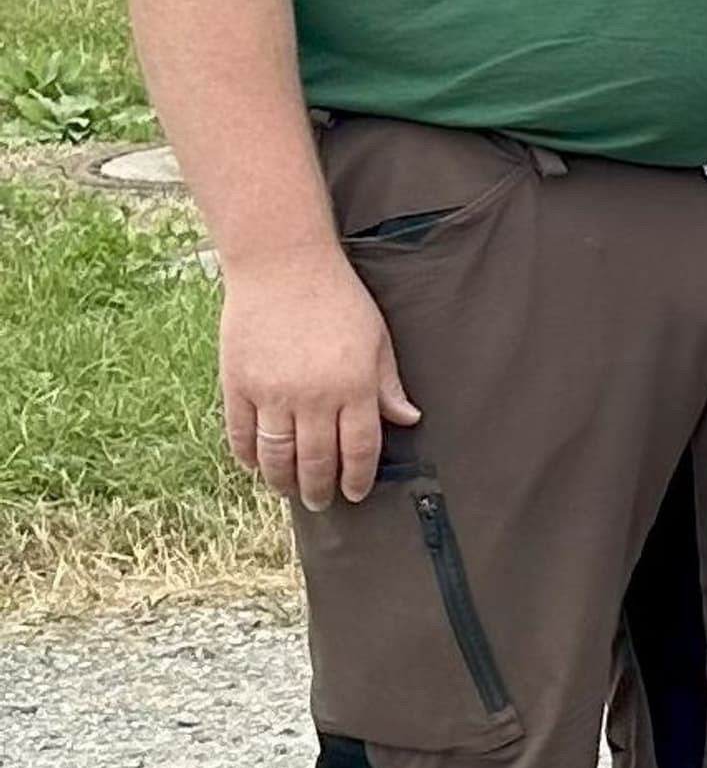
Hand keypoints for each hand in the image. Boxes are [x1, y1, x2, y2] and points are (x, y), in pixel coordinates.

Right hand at [221, 250, 418, 508]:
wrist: (283, 266)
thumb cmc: (339, 299)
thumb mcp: (377, 339)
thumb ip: (388, 384)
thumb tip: (408, 420)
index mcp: (354, 386)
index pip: (360, 449)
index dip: (358, 477)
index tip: (355, 492)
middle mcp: (313, 396)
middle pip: (316, 461)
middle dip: (319, 489)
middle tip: (321, 501)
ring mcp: (271, 392)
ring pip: (276, 456)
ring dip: (283, 481)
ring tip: (289, 491)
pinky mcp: (237, 385)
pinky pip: (241, 435)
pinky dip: (248, 457)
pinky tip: (258, 466)